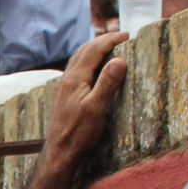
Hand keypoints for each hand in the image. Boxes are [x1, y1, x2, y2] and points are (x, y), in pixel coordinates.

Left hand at [39, 32, 128, 174]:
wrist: (59, 153)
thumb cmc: (78, 133)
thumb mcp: (96, 108)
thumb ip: (107, 83)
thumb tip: (119, 60)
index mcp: (75, 79)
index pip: (93, 50)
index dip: (111, 40)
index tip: (127, 35)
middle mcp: (66, 80)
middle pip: (84, 51)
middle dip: (102, 41)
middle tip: (121, 37)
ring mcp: (63, 87)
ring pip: (78, 59)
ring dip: (94, 50)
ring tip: (110, 47)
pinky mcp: (64, 96)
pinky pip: (76, 70)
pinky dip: (88, 61)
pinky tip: (94, 69)